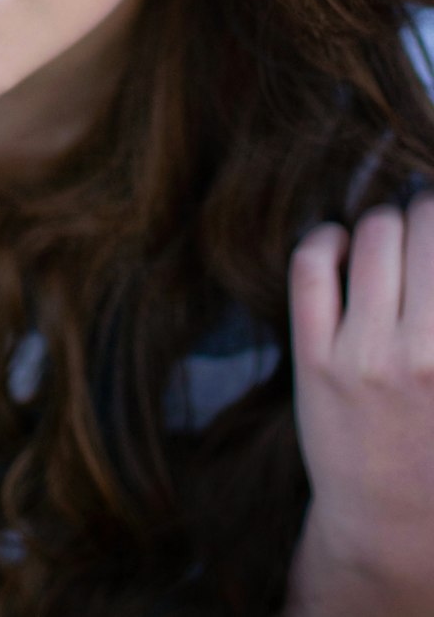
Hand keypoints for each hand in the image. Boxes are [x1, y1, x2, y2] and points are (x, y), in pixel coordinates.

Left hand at [286, 193, 433, 614]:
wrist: (389, 520)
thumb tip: (432, 230)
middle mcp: (424, 352)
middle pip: (422, 223)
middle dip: (425, 214)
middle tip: (423, 232)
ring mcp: (364, 354)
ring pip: (373, 234)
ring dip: (383, 225)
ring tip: (388, 243)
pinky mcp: (313, 358)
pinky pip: (312, 265)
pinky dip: (327, 238)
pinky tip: (340, 247)